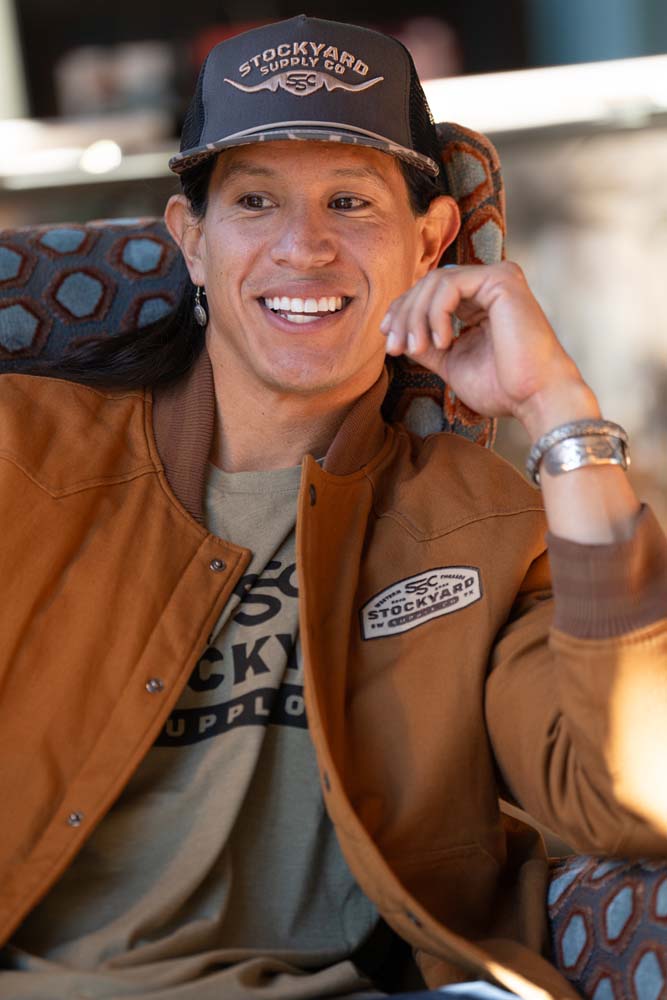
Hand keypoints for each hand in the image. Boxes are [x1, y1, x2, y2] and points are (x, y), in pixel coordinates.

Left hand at [381, 262, 599, 440]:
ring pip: (435, 282)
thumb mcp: (451, 363)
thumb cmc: (502, 388)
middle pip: (429, 285)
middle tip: (395, 347)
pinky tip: (442, 341)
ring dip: (416, 317)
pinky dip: (436, 313)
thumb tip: (398, 334)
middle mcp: (489, 285)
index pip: (431, 294)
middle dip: (405, 316)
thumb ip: (427, 345)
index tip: (389, 340)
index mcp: (479, 303)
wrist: (535, 399)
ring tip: (417, 349)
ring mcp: (497, 279)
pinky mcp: (502, 279)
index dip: (404, 313)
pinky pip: (450, 285)